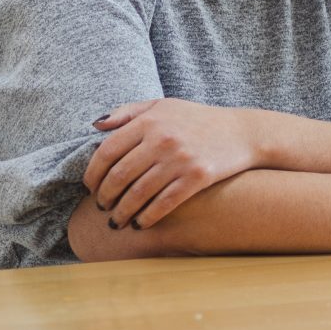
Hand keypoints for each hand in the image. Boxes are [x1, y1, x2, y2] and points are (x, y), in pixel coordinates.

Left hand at [85, 99, 259, 228]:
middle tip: (102, 207)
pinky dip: (147, 217)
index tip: (90, 187)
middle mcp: (162, 139)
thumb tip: (95, 126)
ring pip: (138, 193)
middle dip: (105, 197)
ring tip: (116, 221)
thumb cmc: (196, 119)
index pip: (107, 151)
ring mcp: (180, 159)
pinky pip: (164, 203)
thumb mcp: (162, 105)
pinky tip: (141, 224)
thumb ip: (127, 111)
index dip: (93, 174)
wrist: (241, 132)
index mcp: (149, 120)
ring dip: (122, 213)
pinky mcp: (197, 177)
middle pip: (119, 176)